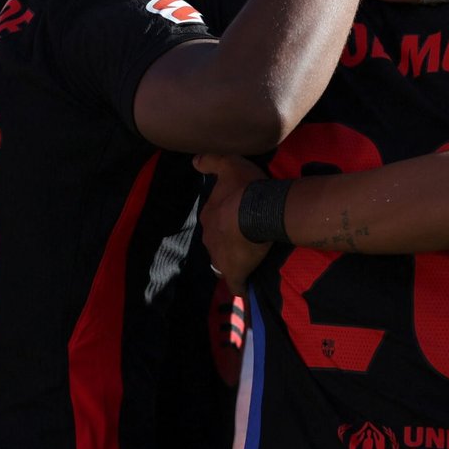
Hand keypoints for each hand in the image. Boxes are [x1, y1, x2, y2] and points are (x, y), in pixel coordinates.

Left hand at [193, 154, 272, 288]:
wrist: (254, 211)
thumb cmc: (243, 189)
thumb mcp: (228, 165)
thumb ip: (211, 161)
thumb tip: (194, 162)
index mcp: (210, 216)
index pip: (215, 220)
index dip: (226, 221)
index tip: (239, 219)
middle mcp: (210, 238)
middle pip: (217, 243)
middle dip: (228, 243)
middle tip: (246, 239)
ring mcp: (221, 258)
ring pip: (223, 263)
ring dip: (232, 263)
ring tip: (248, 261)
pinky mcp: (235, 272)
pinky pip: (236, 283)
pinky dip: (240, 286)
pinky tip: (246, 287)